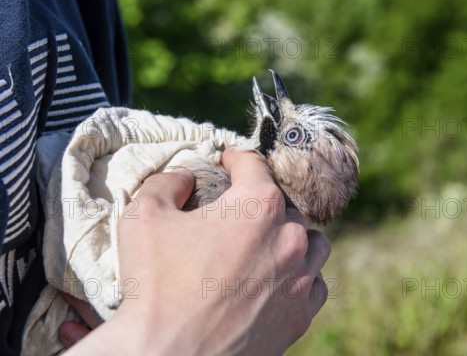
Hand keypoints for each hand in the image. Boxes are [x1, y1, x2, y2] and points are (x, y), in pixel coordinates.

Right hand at [65, 149, 330, 354]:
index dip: (235, 158)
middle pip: (284, 205)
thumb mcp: (144, 216)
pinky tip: (280, 279)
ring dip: (292, 236)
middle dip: (259, 202)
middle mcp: (290, 237)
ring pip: (312, 243)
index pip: (254, 165)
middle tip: (235, 213)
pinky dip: (301, 276)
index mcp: (258, 205)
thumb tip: (187, 178)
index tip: (226, 161)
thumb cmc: (156, 285)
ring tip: (267, 243)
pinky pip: (315, 284)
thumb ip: (168, 182)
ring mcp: (300, 279)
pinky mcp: (300, 315)